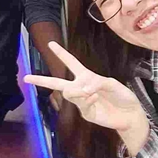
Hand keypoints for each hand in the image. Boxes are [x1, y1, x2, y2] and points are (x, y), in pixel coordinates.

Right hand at [24, 41, 145, 134]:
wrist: (130, 114)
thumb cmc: (122, 95)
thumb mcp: (112, 83)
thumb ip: (97, 82)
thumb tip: (83, 88)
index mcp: (87, 76)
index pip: (71, 62)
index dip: (61, 53)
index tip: (50, 43)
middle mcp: (81, 88)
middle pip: (58, 83)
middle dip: (42, 80)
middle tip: (26, 78)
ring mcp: (82, 101)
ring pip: (69, 93)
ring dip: (77, 91)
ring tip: (90, 91)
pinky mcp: (85, 113)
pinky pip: (80, 104)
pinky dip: (87, 99)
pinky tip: (95, 98)